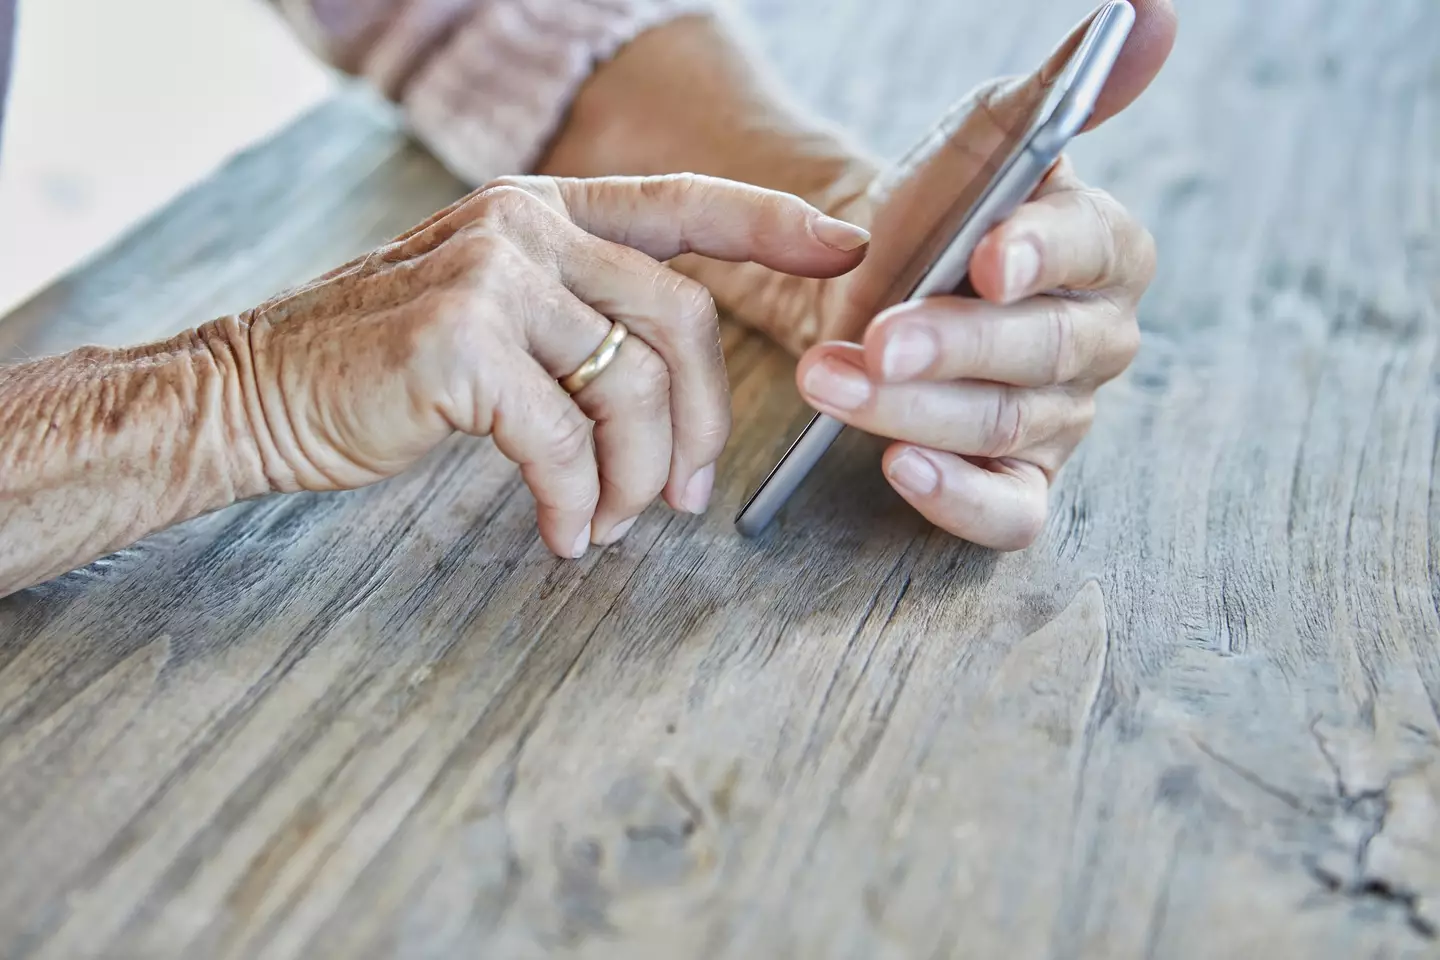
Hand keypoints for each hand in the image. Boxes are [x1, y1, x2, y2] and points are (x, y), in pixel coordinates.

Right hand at [223, 174, 868, 556]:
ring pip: (632, 387)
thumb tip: (674, 396)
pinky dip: (576, 503)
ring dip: (637, 478)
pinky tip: (561, 534)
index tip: (849, 250)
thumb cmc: (381, 370)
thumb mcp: (490, 315)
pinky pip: (566, 442)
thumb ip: (577, 318)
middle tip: (683, 498)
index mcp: (542, 211)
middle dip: (702, 424)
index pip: (684, 205)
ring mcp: (490, 276)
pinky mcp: (458, 345)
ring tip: (610, 521)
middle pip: (682, 322)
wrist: (255, 396)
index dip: (774, 227)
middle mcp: (524, 226)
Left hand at [678, 1, 1176, 548]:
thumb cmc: (933, 212)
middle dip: (954, 346)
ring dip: (915, 409)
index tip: (987, 257)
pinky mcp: (1018, 483)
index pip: (1097, 249)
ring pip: (1008, 427)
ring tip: (830, 380)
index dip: (1045, 254)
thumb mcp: (980, 138)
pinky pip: (1009, 514)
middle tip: (876, 337)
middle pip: (1043, 352)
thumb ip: (1057, 87)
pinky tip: (900, 469)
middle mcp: (1096, 341)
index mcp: (1103, 250)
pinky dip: (957, 499)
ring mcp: (1061, 420)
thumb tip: (1147, 11)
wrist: (871, 286)